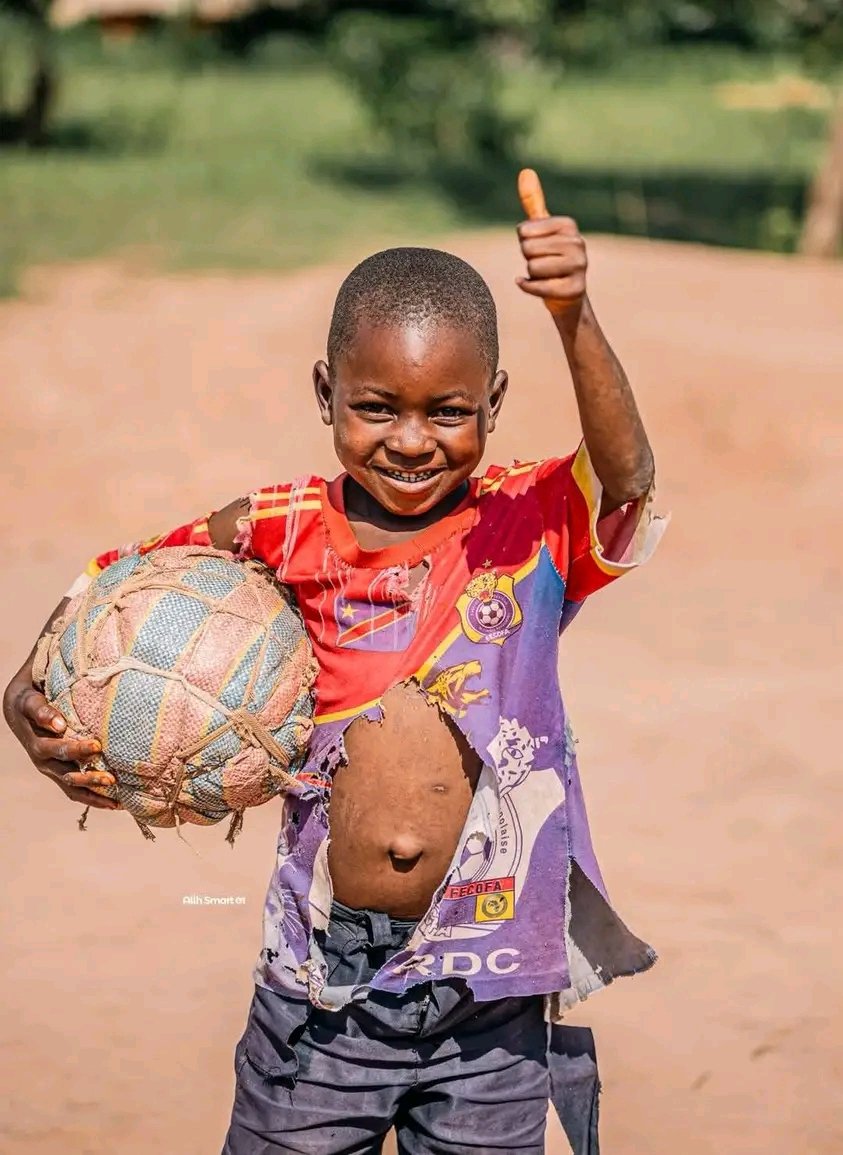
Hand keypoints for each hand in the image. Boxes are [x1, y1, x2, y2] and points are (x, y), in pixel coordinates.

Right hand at [3, 675, 119, 809]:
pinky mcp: (60, 773)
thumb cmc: (29, 701)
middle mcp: (44, 762)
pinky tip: (115, 803)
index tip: (97, 746)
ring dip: (94, 795)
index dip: (77, 750)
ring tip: (116, 801)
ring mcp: (52, 770)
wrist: (19, 709)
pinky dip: (94, 799)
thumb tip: (58, 724)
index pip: (58, 750)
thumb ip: (42, 710)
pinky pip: (76, 791)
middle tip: (111, 778)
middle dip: (90, 778)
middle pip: (68, 775)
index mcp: (37, 745)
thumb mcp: (30, 701)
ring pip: (73, 788)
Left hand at [516, 168, 586, 317]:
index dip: (524, 242)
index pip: (523, 231)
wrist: (567, 296)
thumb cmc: (550, 258)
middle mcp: (578, 243)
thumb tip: (525, 171)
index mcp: (568, 225)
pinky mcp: (575, 289)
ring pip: (533, 268)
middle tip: (542, 264)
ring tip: (546, 275)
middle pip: (528, 249)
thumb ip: (533, 202)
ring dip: (532, 275)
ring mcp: (580, 267)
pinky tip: (533, 285)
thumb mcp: (542, 230)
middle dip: (528, 259)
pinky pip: (538, 287)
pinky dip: (528, 288)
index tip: (538, 247)